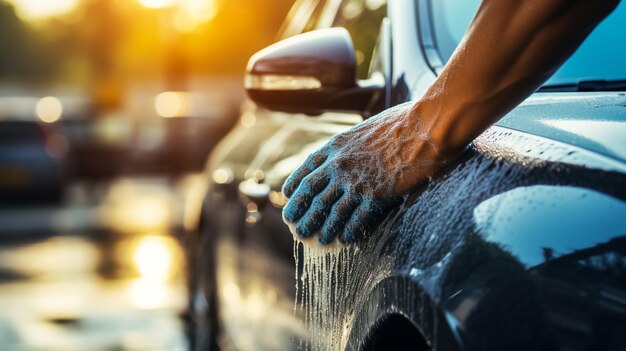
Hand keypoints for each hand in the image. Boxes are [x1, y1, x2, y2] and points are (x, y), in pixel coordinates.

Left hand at [282, 102, 450, 244]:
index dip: (295, 186)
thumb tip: (352, 152)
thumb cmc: (402, 122)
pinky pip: (356, 219)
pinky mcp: (376, 196)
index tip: (289, 196)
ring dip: (322, 228)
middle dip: (301, 213)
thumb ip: (353, 144)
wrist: (425, 126)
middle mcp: (340, 165)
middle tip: (296, 228)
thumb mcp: (366, 128)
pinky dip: (348, 231)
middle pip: (312, 195)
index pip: (306, 170)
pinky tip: (344, 240)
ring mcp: (356, 181)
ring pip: (331, 211)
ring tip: (317, 240)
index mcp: (336, 146)